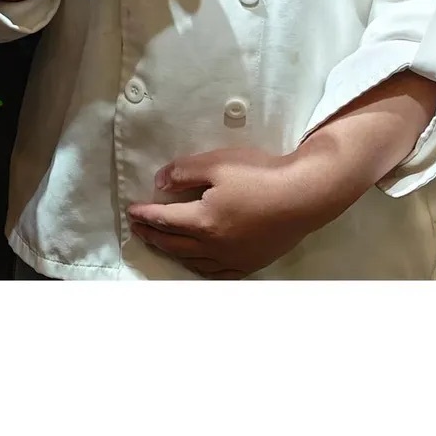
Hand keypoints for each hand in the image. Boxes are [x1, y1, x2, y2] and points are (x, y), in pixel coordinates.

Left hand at [126, 147, 354, 278]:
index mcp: (203, 221)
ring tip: (162, 243)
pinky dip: (199, 267)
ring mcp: (233, 258)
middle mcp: (214, 245)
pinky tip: (197, 262)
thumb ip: (184, 172)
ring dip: (173, 252)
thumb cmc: (260, 174)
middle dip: (153, 235)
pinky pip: (217, 272)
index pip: (165, 219)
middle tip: (138, 228)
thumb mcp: (217, 163)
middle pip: (174, 243)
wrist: (304, 195)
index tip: (131, 212)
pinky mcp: (251, 263)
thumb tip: (159, 182)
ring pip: (194, 261)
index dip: (146, 215)